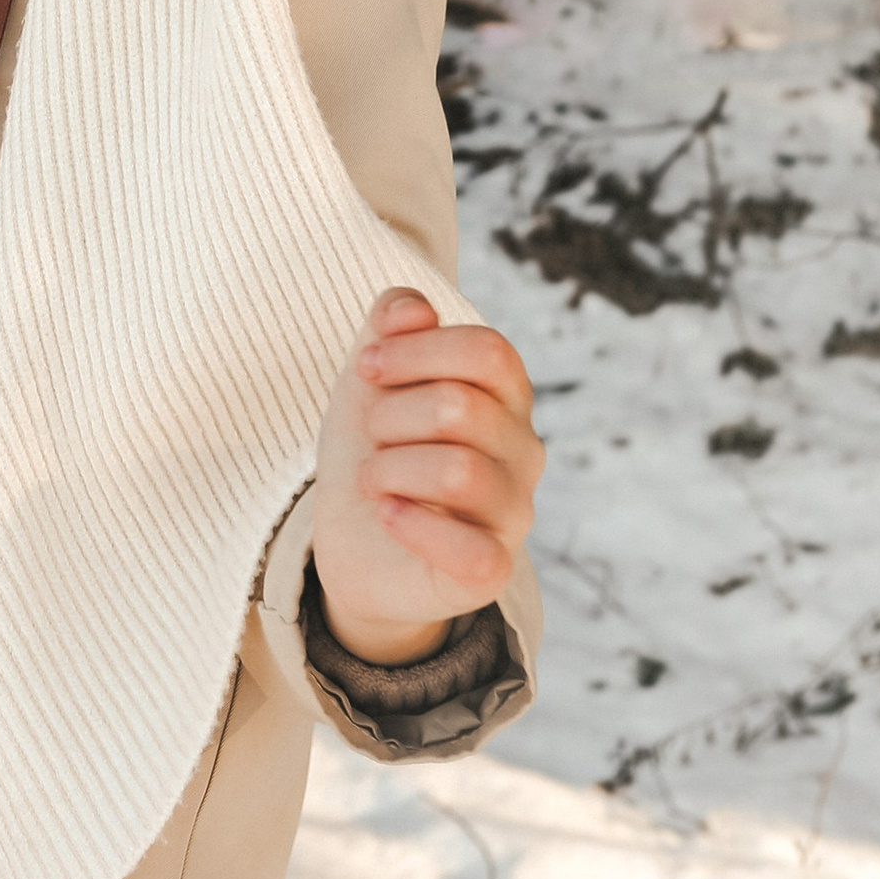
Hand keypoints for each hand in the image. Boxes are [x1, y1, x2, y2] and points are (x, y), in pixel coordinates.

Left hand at [307, 288, 540, 665]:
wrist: (356, 538)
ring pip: (458, 471)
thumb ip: (392, 322)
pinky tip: (388, 514)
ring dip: (389, 469)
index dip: (417, 350)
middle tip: (372, 437)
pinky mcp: (491, 570)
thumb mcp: (373, 374)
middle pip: (461, 407)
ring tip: (373, 479)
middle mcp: (523, 451)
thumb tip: (413, 309)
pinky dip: (413, 525)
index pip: (488, 351)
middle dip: (390, 415)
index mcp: (506, 395)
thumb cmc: (376, 447)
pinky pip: (470, 549)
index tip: (368, 368)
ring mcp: (513, 512)